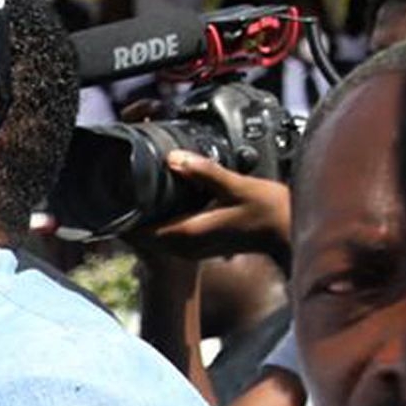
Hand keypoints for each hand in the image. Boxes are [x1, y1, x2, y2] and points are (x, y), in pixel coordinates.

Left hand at [134, 151, 293, 264]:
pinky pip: (170, 230)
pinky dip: (164, 216)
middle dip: (133, 209)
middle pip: (142, 231)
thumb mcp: (238, 186)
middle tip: (125, 181)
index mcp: (187, 233)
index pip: (138, 230)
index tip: (115, 190)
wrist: (290, 234)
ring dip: (148, 213)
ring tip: (143, 186)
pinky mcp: (200, 242)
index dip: (123, 212)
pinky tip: (169, 196)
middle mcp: (185, 245)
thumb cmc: (270, 213)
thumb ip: (205, 172)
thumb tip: (173, 158)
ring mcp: (192, 247)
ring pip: (156, 231)